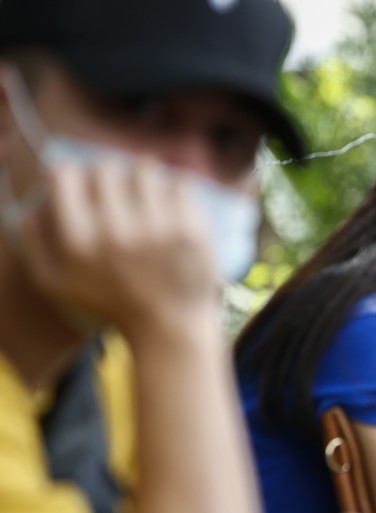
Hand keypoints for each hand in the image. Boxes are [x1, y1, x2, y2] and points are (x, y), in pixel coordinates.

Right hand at [18, 159, 218, 339]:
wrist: (169, 326)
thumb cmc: (110, 304)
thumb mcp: (56, 284)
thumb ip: (34, 243)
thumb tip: (30, 204)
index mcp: (79, 242)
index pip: (65, 175)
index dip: (72, 174)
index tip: (83, 185)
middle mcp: (116, 232)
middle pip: (105, 168)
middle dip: (108, 177)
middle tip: (117, 194)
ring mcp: (157, 229)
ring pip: (144, 168)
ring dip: (143, 178)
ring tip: (146, 197)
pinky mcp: (190, 229)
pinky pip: (180, 182)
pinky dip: (175, 188)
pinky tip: (171, 204)